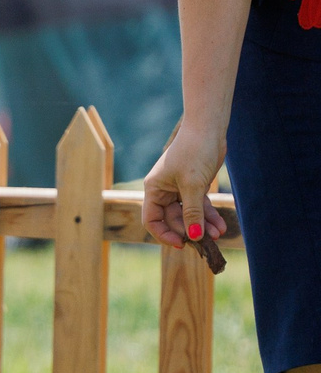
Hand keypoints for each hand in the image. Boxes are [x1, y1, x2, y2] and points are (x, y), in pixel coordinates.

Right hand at [140, 121, 226, 249]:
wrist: (208, 130)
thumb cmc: (194, 152)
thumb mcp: (193, 185)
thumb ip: (192, 212)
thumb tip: (193, 236)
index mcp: (154, 189)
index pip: (152, 219)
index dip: (164, 234)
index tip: (182, 243)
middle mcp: (164, 191)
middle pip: (173, 219)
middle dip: (190, 230)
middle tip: (207, 242)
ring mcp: (180, 189)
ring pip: (189, 214)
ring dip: (203, 225)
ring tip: (219, 235)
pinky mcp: (195, 186)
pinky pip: (200, 206)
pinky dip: (210, 216)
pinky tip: (221, 226)